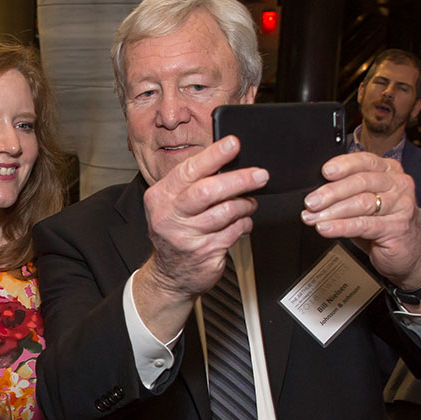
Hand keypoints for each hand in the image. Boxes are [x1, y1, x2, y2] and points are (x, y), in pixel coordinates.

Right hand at [142, 135, 267, 300]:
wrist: (170, 275)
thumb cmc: (176, 233)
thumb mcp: (173, 205)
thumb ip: (192, 184)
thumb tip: (226, 161)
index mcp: (161, 197)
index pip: (189, 170)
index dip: (214, 155)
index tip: (233, 143)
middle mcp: (170, 216)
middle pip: (208, 190)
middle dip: (239, 179)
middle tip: (259, 175)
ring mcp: (187, 236)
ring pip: (226, 211)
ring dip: (245, 205)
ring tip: (249, 203)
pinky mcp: (205, 252)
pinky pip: (234, 231)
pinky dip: (244, 224)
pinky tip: (243, 222)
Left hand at [301, 152, 420, 286]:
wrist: (406, 256)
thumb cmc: (383, 226)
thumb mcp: (364, 204)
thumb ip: (346, 195)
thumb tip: (316, 195)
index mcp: (390, 171)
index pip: (365, 161)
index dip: (344, 165)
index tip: (325, 172)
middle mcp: (398, 185)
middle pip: (361, 182)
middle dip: (331, 192)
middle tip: (311, 202)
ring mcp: (401, 205)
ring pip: (361, 203)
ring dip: (332, 211)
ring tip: (313, 218)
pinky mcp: (398, 227)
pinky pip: (364, 225)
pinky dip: (341, 226)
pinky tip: (327, 228)